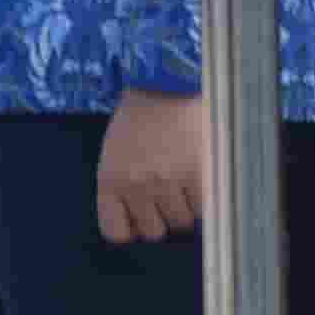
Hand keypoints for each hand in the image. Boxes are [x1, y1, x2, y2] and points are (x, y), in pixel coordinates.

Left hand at [96, 86, 206, 244]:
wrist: (169, 83)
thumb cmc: (142, 118)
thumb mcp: (117, 151)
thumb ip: (122, 188)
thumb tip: (136, 229)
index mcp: (109, 178)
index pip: (115, 231)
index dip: (130, 227)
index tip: (139, 216)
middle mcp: (135, 184)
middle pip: (153, 231)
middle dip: (161, 215)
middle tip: (166, 188)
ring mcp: (168, 183)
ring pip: (181, 222)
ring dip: (185, 205)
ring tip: (182, 174)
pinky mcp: (199, 178)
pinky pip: (204, 210)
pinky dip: (204, 197)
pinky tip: (198, 172)